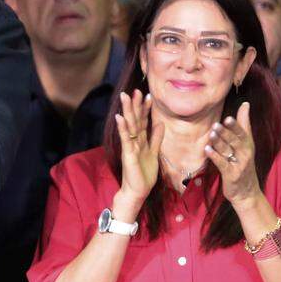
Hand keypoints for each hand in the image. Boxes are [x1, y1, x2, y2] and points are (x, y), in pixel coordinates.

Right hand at [113, 90, 163, 218]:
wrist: (137, 190)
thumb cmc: (144, 174)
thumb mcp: (154, 153)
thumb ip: (156, 138)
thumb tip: (160, 123)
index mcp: (141, 140)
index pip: (143, 121)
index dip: (145, 109)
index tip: (148, 95)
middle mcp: (134, 141)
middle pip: (135, 120)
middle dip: (135, 105)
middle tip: (136, 90)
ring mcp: (130, 146)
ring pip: (129, 126)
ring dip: (127, 111)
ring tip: (125, 97)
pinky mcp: (128, 154)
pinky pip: (126, 139)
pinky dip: (123, 128)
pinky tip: (120, 117)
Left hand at [205, 102, 262, 209]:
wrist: (246, 192)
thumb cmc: (243, 164)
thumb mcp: (245, 145)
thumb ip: (243, 126)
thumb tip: (245, 104)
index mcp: (248, 145)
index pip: (244, 132)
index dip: (237, 125)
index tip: (229, 117)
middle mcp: (246, 153)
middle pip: (236, 141)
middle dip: (227, 133)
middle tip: (217, 124)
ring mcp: (239, 165)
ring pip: (228, 151)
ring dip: (219, 142)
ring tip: (211, 134)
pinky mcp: (232, 175)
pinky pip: (222, 164)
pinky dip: (215, 157)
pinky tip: (207, 150)